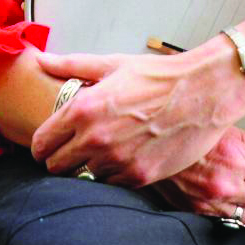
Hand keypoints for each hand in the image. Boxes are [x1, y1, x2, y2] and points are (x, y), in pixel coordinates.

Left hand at [30, 46, 244, 186]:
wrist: (203, 92)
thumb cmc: (159, 77)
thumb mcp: (111, 65)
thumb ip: (70, 66)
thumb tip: (41, 60)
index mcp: (82, 110)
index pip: (40, 143)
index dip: (40, 146)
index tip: (47, 145)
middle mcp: (95, 139)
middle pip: (56, 167)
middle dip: (59, 160)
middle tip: (72, 151)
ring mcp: (117, 161)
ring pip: (84, 177)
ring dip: (90, 166)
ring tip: (106, 150)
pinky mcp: (139, 176)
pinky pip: (112, 184)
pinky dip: (114, 173)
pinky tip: (125, 156)